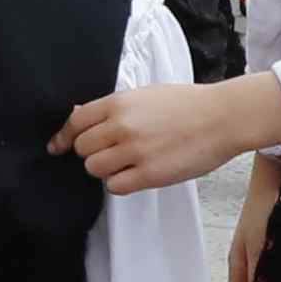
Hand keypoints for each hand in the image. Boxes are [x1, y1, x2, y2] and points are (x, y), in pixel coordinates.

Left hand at [61, 69, 280, 187]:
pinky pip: (115, 186)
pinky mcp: (150, 174)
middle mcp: (122, 126)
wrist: (222, 117)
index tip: (59, 146)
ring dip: (106, 170)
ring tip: (126, 164)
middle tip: (110, 153)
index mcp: (118, 103)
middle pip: (83, 149)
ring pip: (95, 169)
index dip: (65, 137)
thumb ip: (113, 108)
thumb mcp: (144, 95)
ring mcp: (135, 151)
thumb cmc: (186, 104)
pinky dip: (121, 183)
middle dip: (92, 153)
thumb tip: (79, 114)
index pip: (75, 122)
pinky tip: (136, 175)